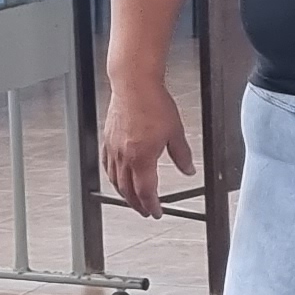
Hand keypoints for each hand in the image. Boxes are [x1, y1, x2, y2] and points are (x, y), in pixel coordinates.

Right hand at [101, 76, 195, 218]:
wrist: (134, 83)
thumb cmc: (152, 102)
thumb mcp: (175, 131)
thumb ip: (182, 155)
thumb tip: (188, 169)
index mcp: (142, 157)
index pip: (146, 191)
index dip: (151, 205)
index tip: (156, 211)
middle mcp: (125, 156)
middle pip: (128, 190)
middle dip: (137, 204)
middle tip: (144, 210)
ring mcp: (113, 148)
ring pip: (115, 180)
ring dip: (124, 194)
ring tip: (131, 199)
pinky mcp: (107, 139)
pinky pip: (107, 165)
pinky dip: (112, 176)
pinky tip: (115, 177)